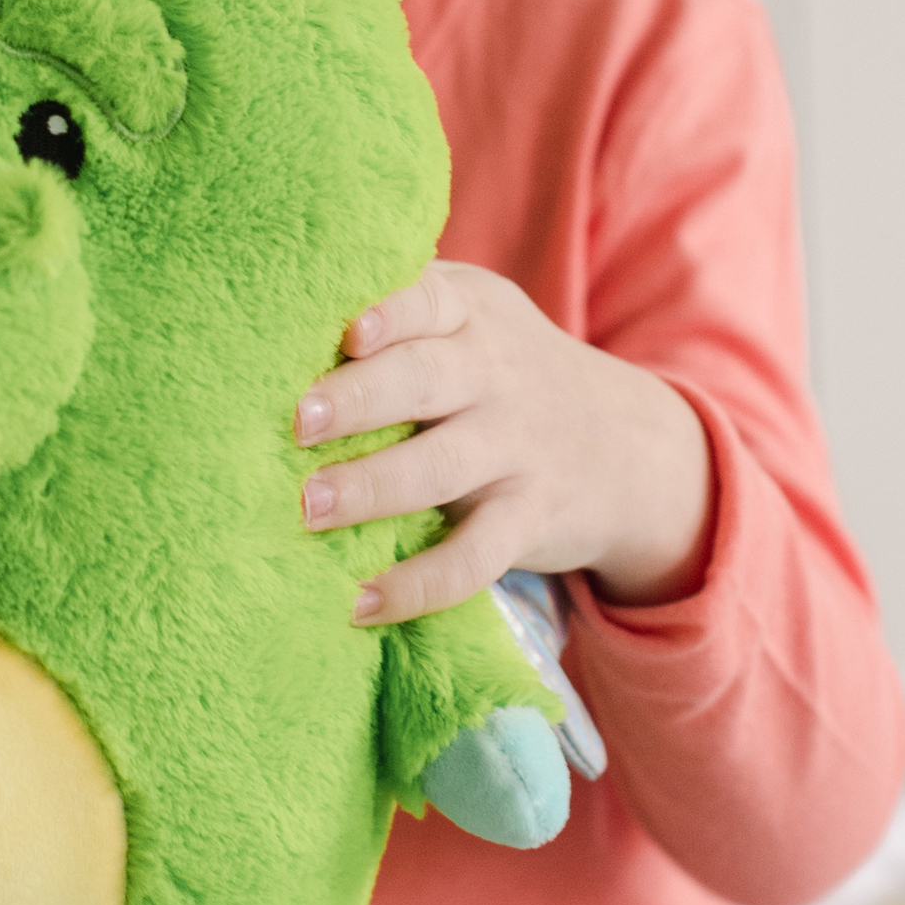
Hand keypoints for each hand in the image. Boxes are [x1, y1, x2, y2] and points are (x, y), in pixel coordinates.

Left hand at [295, 262, 711, 625]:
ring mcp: (515, 448)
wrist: (629, 444)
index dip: (390, 314)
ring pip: (440, 466)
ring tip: (309, 507)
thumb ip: (403, 309)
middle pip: (423, 380)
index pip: (428, 302)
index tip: (346, 335)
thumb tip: (275, 322)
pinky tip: (361, 602)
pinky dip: (419, 584)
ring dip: (371, 487)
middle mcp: (495, 375)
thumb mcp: (475, 319)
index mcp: (470, 315)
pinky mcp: (528, 518)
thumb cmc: (506, 374)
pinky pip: (474, 556)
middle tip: (296, 423)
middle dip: (358, 400)